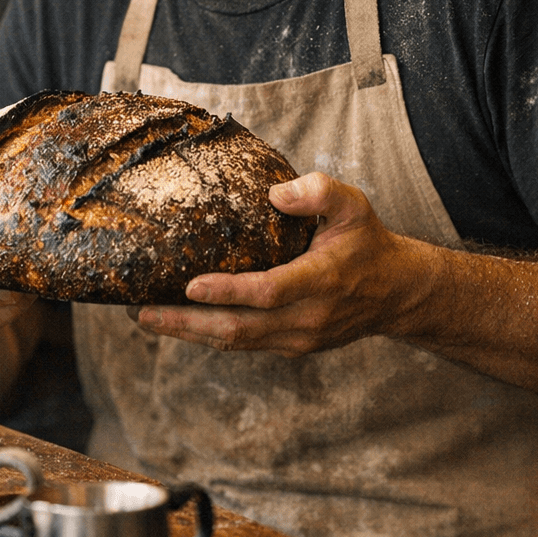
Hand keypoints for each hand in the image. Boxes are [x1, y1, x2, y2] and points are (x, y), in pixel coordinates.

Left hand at [129, 172, 430, 354]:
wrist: (395, 292)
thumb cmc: (365, 242)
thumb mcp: (353, 205)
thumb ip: (318, 191)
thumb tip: (274, 193)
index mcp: (321, 280)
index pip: (268, 292)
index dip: (228, 292)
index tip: (190, 285)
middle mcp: (307, 317)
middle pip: (239, 327)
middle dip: (187, 323)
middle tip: (142, 312)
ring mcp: (298, 337)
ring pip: (236, 341)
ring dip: (189, 333)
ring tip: (146, 318)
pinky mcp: (290, 345)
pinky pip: (243, 343)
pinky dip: (207, 335)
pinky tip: (178, 323)